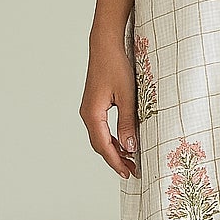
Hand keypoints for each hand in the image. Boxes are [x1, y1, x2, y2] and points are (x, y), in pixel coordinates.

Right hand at [81, 36, 139, 178]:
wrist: (105, 45)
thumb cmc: (116, 66)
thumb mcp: (128, 96)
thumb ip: (128, 122)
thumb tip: (131, 147)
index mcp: (93, 114)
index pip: (104, 146)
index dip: (116, 162)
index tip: (129, 173)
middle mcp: (88, 114)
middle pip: (100, 145)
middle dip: (115, 160)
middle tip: (132, 171)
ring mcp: (90, 109)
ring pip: (101, 138)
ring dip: (114, 150)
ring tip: (130, 160)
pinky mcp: (95, 104)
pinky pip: (102, 128)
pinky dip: (112, 138)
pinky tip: (124, 142)